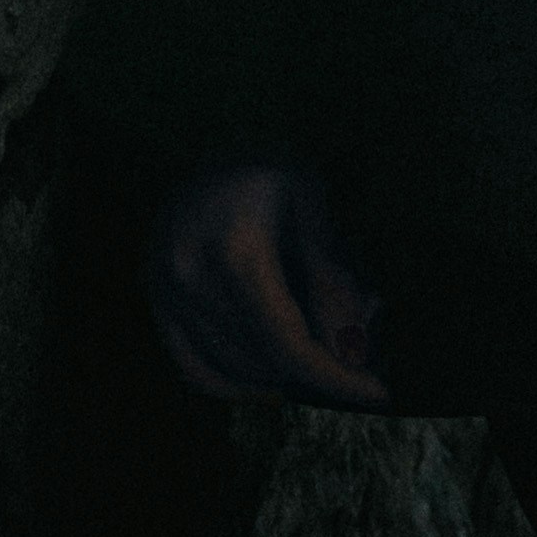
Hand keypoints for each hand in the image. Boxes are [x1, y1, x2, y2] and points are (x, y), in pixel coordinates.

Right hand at [150, 161, 392, 410]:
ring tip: (326, 348)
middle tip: (366, 358)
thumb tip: (355, 354)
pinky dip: (238, 385)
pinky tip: (276, 380)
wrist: (204, 142)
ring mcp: (165, 292)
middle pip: (266, 362)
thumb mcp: (314, 205)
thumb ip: (334, 279)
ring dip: (286, 378)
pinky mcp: (157, 300)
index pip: (289, 345)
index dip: (337, 378)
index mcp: (235, 250)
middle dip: (321, 373)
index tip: (380, 394)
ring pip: (234, 372)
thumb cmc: (268, 171)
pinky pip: (195, 369)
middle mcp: (190, 277)